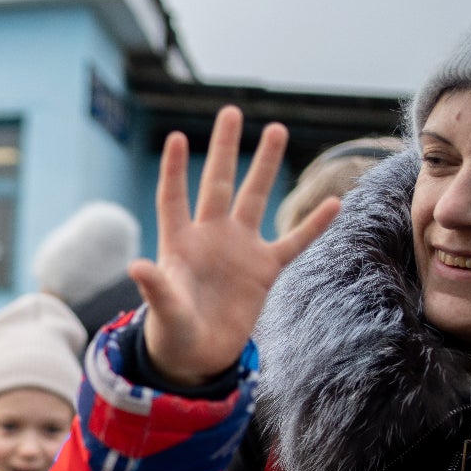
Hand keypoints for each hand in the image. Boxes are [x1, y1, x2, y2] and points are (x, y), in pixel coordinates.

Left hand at [135, 105, 339, 386]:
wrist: (197, 358)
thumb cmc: (172, 334)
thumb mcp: (163, 312)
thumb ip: (156, 289)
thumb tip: (135, 267)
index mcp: (179, 245)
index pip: (174, 199)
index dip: (175, 171)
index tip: (176, 137)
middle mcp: (210, 239)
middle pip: (218, 185)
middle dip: (225, 150)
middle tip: (232, 111)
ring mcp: (239, 250)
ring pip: (255, 200)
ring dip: (265, 167)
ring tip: (277, 129)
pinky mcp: (264, 270)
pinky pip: (294, 243)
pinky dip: (313, 226)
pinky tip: (335, 203)